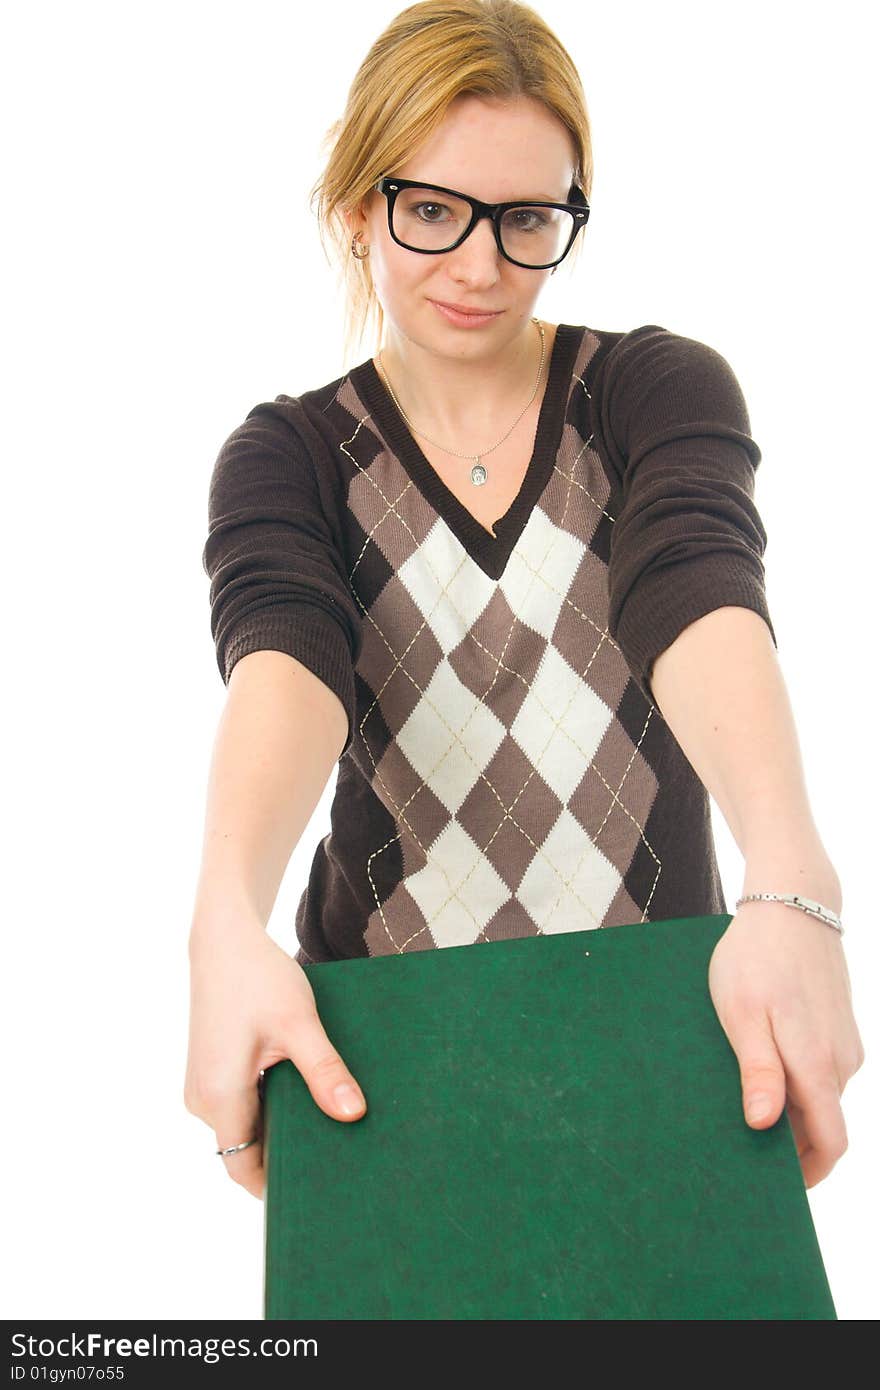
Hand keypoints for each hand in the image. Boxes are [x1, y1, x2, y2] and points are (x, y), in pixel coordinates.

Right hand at [184, 918, 366, 1199]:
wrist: (224, 940)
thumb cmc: (259, 977)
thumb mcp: (299, 1023)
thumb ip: (324, 1071)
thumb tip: (353, 1115)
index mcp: (218, 1095)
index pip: (243, 1168)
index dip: (276, 1188)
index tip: (318, 1192)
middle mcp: (202, 1098)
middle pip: (245, 1149)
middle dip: (286, 1156)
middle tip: (336, 1156)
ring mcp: (202, 1085)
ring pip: (243, 1126)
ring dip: (279, 1126)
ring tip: (326, 1120)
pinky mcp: (210, 1070)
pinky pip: (240, 1104)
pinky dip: (268, 1105)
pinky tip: (303, 1089)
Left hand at [708, 900, 864, 1187]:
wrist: (792, 904)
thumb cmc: (756, 957)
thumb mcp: (741, 1013)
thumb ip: (758, 1070)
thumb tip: (764, 1124)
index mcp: (818, 1064)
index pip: (831, 1143)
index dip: (808, 1175)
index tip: (775, 1191)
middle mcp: (842, 1061)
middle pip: (823, 1125)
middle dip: (790, 1146)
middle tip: (742, 1152)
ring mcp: (843, 1044)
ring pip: (820, 1098)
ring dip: (790, 1112)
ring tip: (740, 1108)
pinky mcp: (837, 1028)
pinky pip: (819, 1071)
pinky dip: (796, 1083)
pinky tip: (758, 1071)